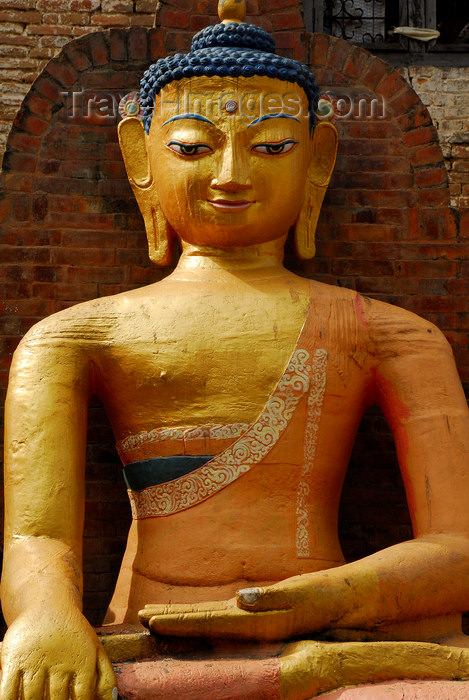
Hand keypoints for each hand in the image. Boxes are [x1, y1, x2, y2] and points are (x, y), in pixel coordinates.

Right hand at [0, 605, 116, 699]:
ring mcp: (35, 661)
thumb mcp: (95, 650)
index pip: (82, 698)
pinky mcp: (14, 659)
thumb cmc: (74, 635)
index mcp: (82, 662)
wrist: (48, 605)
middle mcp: (59, 662)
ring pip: (32, 699)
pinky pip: (8, 691)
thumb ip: (105, 678)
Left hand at [139, 575, 326, 641]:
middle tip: (140, 618)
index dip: (178, 622)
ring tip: (155, 617)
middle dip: (170, 622)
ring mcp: (251, 620)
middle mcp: (247, 624)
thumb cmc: (321, 596)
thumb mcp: (298, 595)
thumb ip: (268, 598)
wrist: (342, 604)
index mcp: (254, 622)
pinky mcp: (256, 613)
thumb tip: (239, 599)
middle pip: (200, 623)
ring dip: (181, 618)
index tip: (152, 620)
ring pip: (208, 620)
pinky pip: (221, 615)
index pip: (207, 622)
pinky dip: (201, 614)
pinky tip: (192, 614)